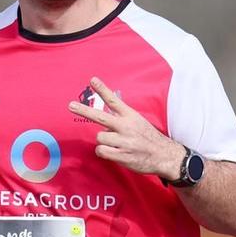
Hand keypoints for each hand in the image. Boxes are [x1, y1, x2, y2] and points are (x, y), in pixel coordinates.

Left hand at [67, 77, 185, 180]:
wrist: (164, 155)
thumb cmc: (148, 137)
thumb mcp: (138, 121)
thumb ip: (122, 116)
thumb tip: (105, 111)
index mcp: (130, 116)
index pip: (114, 101)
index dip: (102, 90)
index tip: (92, 80)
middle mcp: (126, 127)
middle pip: (100, 116)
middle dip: (84, 110)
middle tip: (71, 105)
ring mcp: (124, 141)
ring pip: (99, 137)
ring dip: (104, 141)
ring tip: (116, 144)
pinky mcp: (122, 155)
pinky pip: (101, 151)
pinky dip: (104, 152)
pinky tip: (114, 152)